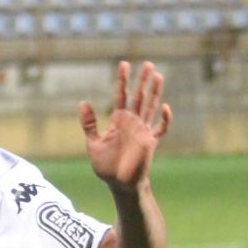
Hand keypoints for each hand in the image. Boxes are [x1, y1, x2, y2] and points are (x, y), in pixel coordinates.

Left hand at [79, 61, 170, 190]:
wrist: (119, 184)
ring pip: (150, 107)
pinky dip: (164, 119)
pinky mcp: (150, 142)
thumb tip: (83, 102)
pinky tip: (164, 108)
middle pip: (139, 97)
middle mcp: (132, 122)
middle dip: (143, 81)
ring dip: (155, 92)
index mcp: (118, 120)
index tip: (124, 64)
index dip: (122, 80)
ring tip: (158, 75)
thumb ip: (89, 124)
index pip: (121, 95)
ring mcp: (142, 131)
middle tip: (148, 64)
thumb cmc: (106, 166)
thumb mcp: (93, 143)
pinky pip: (160, 128)